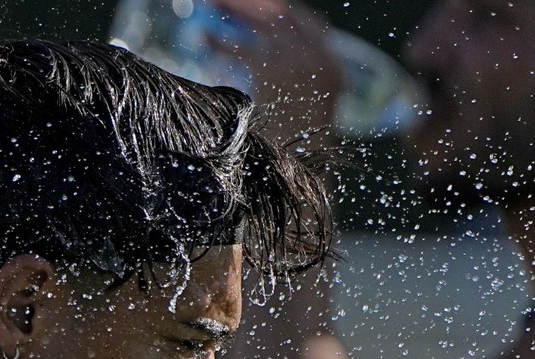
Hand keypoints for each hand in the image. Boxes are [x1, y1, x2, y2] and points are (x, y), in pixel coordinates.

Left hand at [209, 0, 344, 143]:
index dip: (282, 10)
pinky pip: (240, 49)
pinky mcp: (270, 71)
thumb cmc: (298, 144)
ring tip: (210, 4)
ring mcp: (295, 61)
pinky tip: (203, 38)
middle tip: (225, 0)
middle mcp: (317, 57)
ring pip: (260, 24)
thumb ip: (296, 75)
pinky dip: (219, 42)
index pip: (310, 22)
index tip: (261, 4)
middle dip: (252, 5)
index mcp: (332, 63)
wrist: (299, 166)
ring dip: (234, 10)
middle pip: (281, 16)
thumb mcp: (308, 104)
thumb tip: (265, 51)